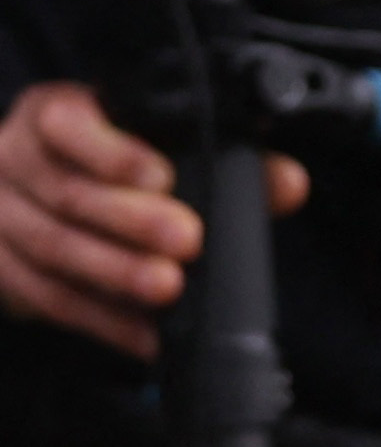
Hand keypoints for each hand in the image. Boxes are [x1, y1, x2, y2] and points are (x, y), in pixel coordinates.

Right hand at [0, 84, 307, 359]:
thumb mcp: (158, 142)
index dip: (115, 152)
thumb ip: (227, 155)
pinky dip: (99, 319)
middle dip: (130, 221)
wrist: (31, 195)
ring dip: (115, 274)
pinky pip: (46, 300)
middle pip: (68, 194)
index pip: (70, 125)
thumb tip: (288, 184)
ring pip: (53, 249)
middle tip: (188, 241)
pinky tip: (141, 333)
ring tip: (168, 289)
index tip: (163, 177)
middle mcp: (13, 160)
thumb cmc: (110, 158)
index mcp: (54, 113)